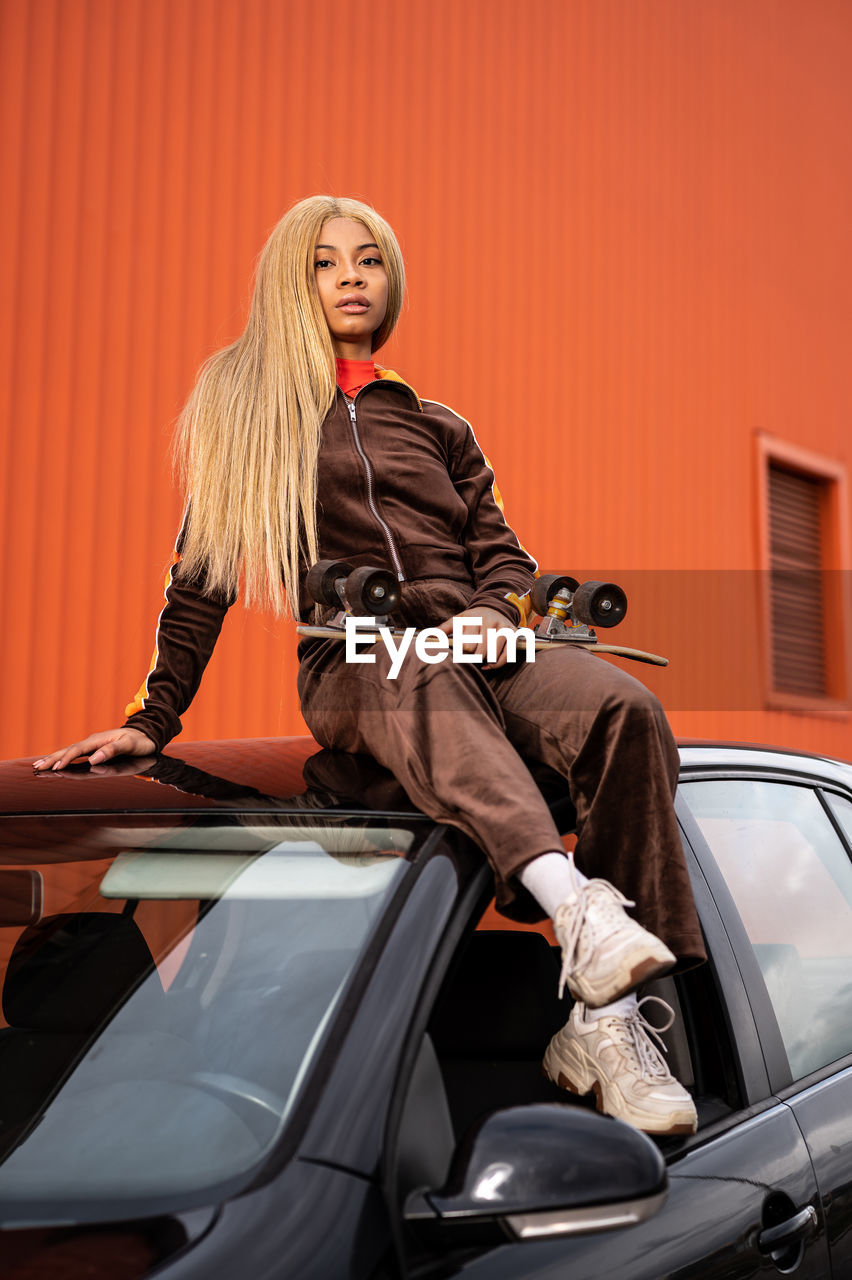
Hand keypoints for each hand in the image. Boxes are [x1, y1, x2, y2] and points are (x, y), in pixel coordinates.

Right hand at [32, 728, 156, 772]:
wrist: (147, 734)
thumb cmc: (140, 741)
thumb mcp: (129, 745)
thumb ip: (112, 750)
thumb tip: (94, 759)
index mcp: (99, 740)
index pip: (78, 750)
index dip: (66, 759)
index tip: (55, 768)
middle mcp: (93, 741)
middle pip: (69, 750)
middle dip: (53, 759)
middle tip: (37, 767)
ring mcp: (93, 745)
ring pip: (70, 752)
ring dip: (55, 759)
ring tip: (40, 765)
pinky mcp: (95, 749)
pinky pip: (75, 754)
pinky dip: (64, 759)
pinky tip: (57, 764)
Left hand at [437, 607, 518, 668]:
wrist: (495, 607)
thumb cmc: (472, 619)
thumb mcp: (457, 620)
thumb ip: (443, 629)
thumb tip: (426, 637)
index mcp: (473, 619)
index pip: (466, 645)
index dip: (462, 654)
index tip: (459, 655)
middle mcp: (489, 622)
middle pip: (479, 652)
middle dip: (473, 658)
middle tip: (469, 659)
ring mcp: (502, 628)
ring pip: (492, 655)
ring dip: (485, 662)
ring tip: (478, 661)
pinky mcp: (512, 634)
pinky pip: (506, 655)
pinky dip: (497, 664)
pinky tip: (488, 665)